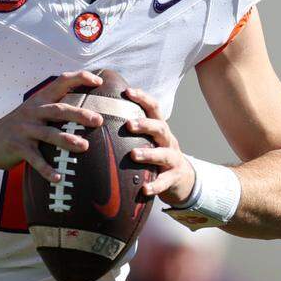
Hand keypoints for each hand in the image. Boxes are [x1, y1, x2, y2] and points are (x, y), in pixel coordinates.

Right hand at [0, 71, 104, 181]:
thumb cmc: (20, 126)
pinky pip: (35, 159)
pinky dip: (47, 169)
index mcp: (40, 99)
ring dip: (67, 140)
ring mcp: (24, 129)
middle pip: (59, 110)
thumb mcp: (34, 111)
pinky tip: (59, 178)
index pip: (61, 81)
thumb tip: (86, 108)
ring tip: (85, 147)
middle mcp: (33, 111)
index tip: (98, 81)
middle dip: (79, 114)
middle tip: (98, 120)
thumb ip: (54, 107)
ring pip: (49, 133)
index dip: (80, 78)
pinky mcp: (18, 147)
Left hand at [124, 87, 195, 205]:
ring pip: (164, 154)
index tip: (127, 91)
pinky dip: (155, 185)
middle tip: (128, 124)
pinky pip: (165, 182)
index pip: (154, 108)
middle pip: (161, 128)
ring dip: (149, 154)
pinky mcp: (174, 178)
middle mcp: (168, 141)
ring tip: (134, 155)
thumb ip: (132, 130)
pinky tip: (144, 189)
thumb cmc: (156, 154)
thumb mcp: (149, 139)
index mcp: (160, 129)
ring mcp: (173, 160)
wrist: (182, 178)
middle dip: (145, 125)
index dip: (143, 98)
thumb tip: (99, 115)